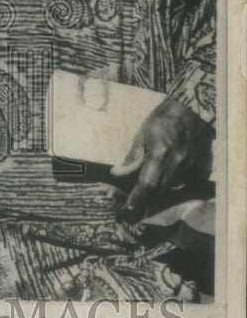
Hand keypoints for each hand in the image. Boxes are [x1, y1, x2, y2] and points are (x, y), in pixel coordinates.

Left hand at [111, 97, 212, 221]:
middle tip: (136, 197)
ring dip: (160, 188)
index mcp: (160, 154)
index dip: (137, 198)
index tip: (129, 207)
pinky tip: (170, 172)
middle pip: (159, 190)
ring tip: (153, 179)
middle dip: (147, 195)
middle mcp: (177, 163)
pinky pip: (185, 182)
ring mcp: (190, 166)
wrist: (189, 110)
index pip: (147, 184)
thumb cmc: (161, 120)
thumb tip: (117, 173)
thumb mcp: (142, 136)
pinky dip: (175, 181)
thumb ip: (132, 157)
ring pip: (172, 187)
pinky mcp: (200, 166)